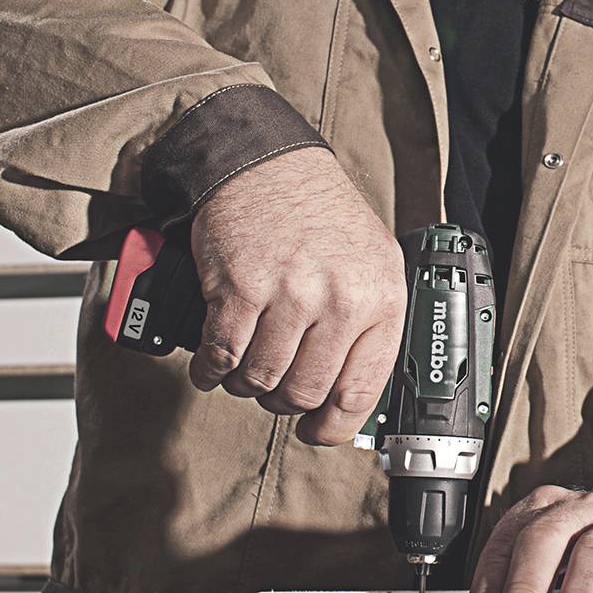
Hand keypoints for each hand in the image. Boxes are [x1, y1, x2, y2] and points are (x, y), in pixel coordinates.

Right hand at [186, 144, 405, 445]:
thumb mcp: (371, 262)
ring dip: (245, 385)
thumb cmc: (318, 214)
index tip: (317, 431)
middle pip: (304, 392)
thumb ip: (368, 323)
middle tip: (273, 388)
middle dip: (282, 401)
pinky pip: (223, 356)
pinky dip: (211, 370)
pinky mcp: (240, 288)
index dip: (333, 425)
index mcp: (380, 297)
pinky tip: (213, 364)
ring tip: (244, 369)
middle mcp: (340, 298)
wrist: (267, 161)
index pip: (360, 390)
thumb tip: (350, 395)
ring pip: (261, 380)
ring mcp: (290, 293)